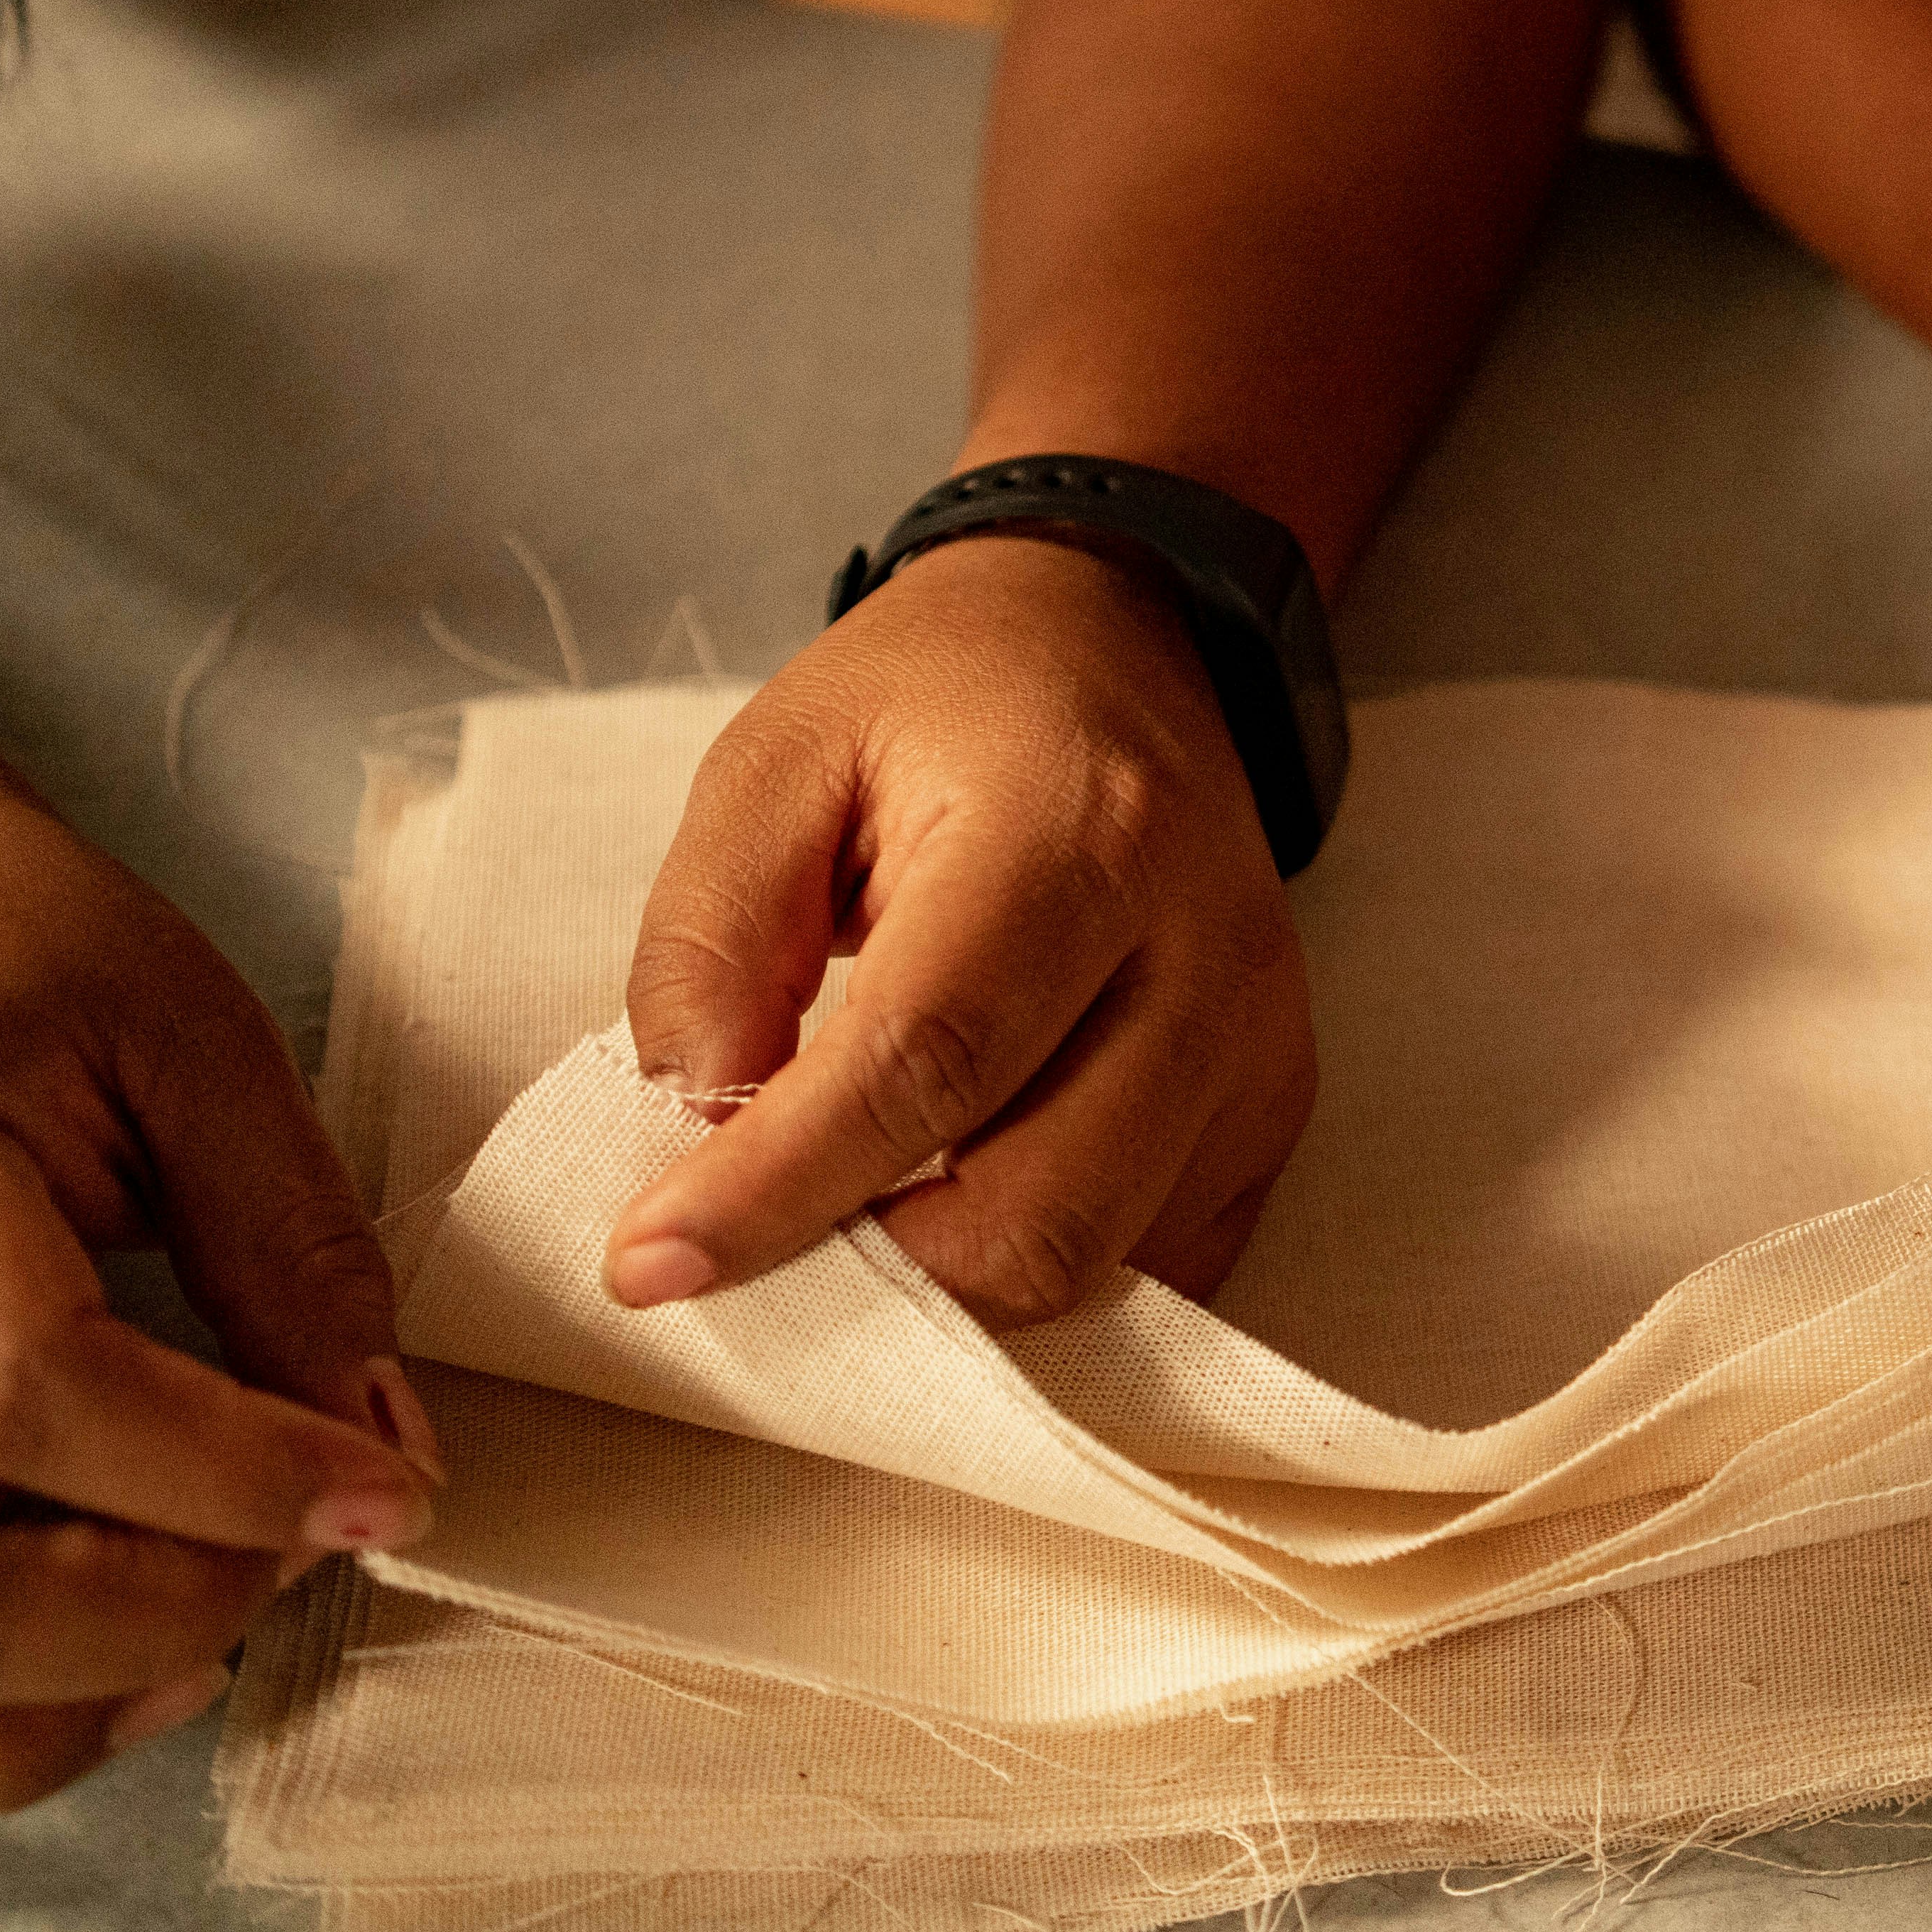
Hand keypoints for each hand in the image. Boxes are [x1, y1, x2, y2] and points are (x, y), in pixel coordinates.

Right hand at [0, 771, 436, 1833]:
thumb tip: (376, 1444)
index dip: (232, 1476)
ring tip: (190, 1629)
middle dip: (160, 1609)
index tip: (385, 1487)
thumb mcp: (190, 1036)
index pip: (25, 1394)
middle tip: (300, 1541)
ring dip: (36, 1716)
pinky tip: (44, 1682)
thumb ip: (290, 1246)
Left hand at [603, 532, 1318, 1327]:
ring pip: (1097, 1260)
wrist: (1123, 650)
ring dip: (946, 1281)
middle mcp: (1203, 950)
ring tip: (853, 1210)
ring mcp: (1260, 1044)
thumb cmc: (939, 704)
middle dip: (869, 1267)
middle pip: (1034, 1204)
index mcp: (1078, 830)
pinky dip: (1039, 1269)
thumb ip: (711, 943)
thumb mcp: (775, 763)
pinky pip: (1159, 1263)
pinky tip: (961, 1195)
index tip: (654, 1260)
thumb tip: (700, 1135)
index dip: (781, 1184)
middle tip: (758, 1239)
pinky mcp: (1277, 1108)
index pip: (925, 1059)